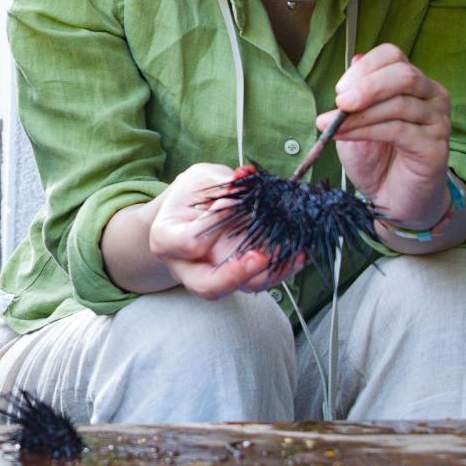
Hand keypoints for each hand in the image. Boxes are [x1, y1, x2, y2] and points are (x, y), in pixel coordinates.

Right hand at [146, 164, 304, 298]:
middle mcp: (187, 266)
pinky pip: (261, 281)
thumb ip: (221, 182)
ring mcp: (215, 275)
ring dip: (270, 273)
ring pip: (241, 288)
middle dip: (236, 275)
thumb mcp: (200, 179)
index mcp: (167, 239)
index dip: (212, 224)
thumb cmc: (191, 194)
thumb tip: (243, 177)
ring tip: (293, 253)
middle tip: (260, 257)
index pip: (188, 243)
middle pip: (207, 286)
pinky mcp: (239, 277)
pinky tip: (298, 254)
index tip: (230, 202)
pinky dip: (282, 269)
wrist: (191, 212)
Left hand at [322, 43, 451, 227]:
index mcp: (412, 83)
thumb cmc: (375, 157)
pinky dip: (367, 130)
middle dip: (367, 86)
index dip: (365, 68)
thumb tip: (355, 59)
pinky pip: (399, 130)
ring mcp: (437, 121)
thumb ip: (356, 93)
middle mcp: (431, 96)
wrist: (391, 198)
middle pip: (404, 74)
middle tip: (340, 101)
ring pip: (400, 104)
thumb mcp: (355, 120)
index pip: (393, 56)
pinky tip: (345, 135)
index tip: (340, 89)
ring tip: (332, 125)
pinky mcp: (436, 147)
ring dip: (360, 114)